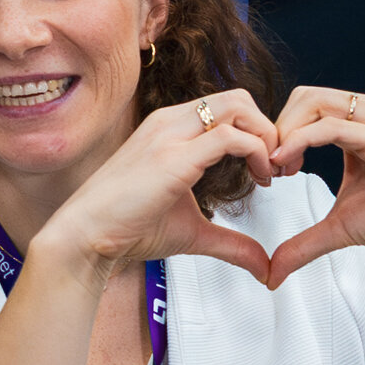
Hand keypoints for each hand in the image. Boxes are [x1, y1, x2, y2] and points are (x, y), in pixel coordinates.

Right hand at [37, 92, 282, 286]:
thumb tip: (263, 267)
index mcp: (169, 129)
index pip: (227, 108)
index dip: (258, 132)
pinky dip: (257, 152)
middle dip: (269, 128)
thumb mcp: (192, 231)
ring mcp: (170, 135)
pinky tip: (260, 179)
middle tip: (279, 167)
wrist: (85, 236)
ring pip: (238, 106)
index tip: (269, 170)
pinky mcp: (174, 157)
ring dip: (267, 136)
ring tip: (271, 173)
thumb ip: (230, 242)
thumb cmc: (127, 229)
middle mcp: (170, 122)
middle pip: (238, 97)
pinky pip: (230, 137)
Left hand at [257, 89, 364, 288]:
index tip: (270, 172)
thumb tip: (272, 273)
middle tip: (271, 169)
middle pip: (304, 97)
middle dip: (277, 128)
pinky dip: (301, 140)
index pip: (305, 107)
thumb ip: (304, 243)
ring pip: (314, 103)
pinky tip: (288, 165)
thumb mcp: (341, 228)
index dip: (279, 134)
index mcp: (358, 124)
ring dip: (285, 132)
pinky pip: (333, 126)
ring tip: (280, 169)